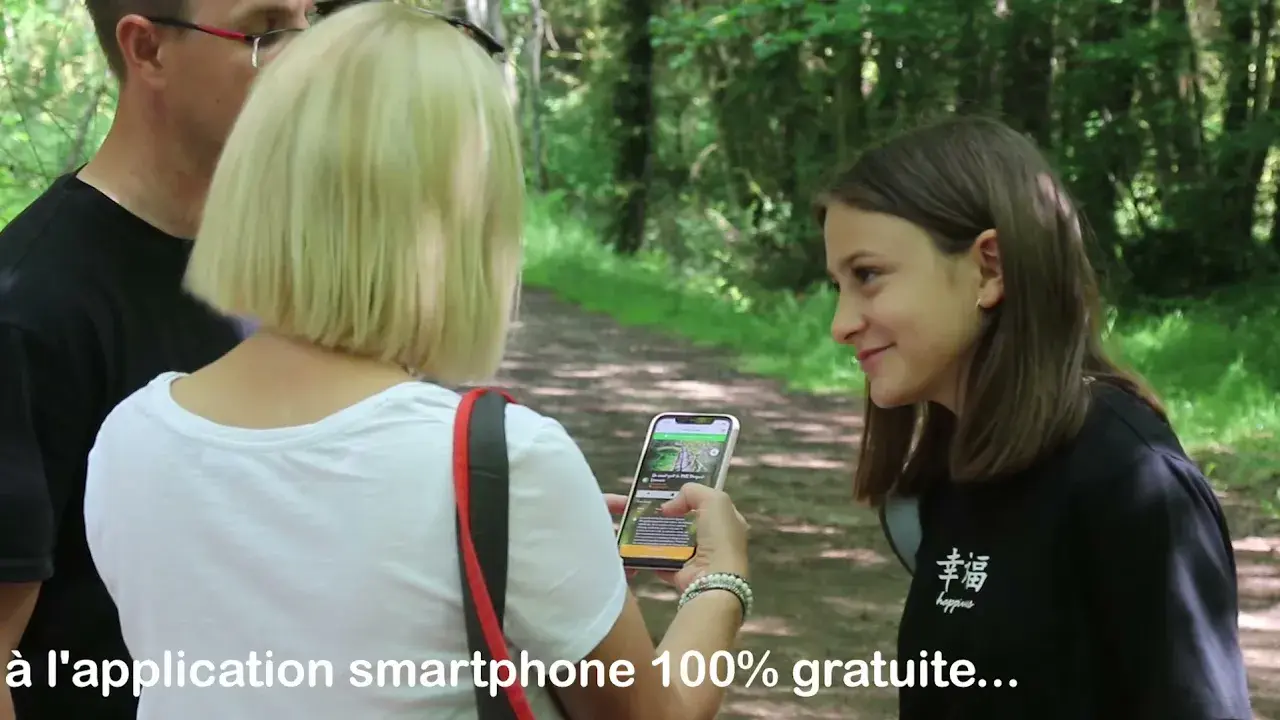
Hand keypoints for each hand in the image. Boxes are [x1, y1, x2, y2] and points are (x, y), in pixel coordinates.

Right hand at [605, 487, 748, 591]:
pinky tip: (641, 546)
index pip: (710, 505)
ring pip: (675, 543)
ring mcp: (700, 560)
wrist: (714, 580)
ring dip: (660, 536)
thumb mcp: (715, 500)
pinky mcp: (683, 575)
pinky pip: (664, 562)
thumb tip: (670, 505)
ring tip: (641, 524)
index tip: (671, 493)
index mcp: (729, 523)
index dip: (693, 498)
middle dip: (672, 517)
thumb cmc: (720, 538)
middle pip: (690, 524)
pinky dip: (652, 557)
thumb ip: (694, 492)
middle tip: (651, 508)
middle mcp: (716, 542)